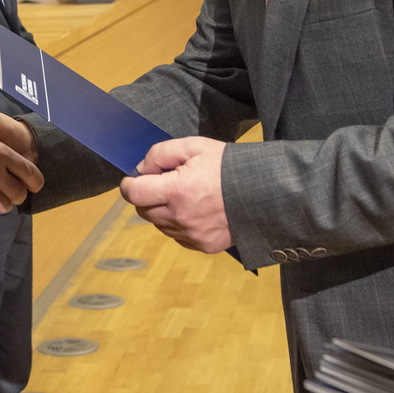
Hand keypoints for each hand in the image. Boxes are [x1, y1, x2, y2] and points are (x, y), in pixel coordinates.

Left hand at [118, 137, 230, 252]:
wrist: (265, 190)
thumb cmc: (228, 166)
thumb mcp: (193, 146)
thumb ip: (160, 154)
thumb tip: (141, 169)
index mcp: (177, 191)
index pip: (134, 194)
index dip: (128, 185)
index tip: (132, 180)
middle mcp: (181, 217)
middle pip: (143, 211)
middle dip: (145, 197)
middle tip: (161, 184)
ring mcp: (193, 234)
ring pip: (159, 225)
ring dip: (161, 211)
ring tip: (182, 196)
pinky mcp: (204, 245)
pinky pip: (178, 237)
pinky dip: (178, 225)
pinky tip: (193, 211)